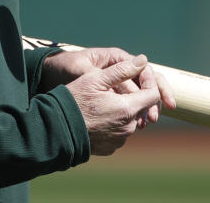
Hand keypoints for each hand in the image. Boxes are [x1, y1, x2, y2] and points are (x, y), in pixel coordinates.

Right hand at [41, 48, 175, 127]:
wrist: (56, 129)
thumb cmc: (74, 100)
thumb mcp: (95, 79)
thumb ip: (122, 70)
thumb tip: (143, 60)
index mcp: (127, 108)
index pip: (153, 95)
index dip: (148, 83)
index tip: (138, 77)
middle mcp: (128, 127)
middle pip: (141, 108)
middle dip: (133, 97)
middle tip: (113, 90)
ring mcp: (120, 140)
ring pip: (130, 121)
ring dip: (122, 111)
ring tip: (103, 104)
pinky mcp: (111, 148)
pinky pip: (119, 133)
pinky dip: (113, 124)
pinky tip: (98, 118)